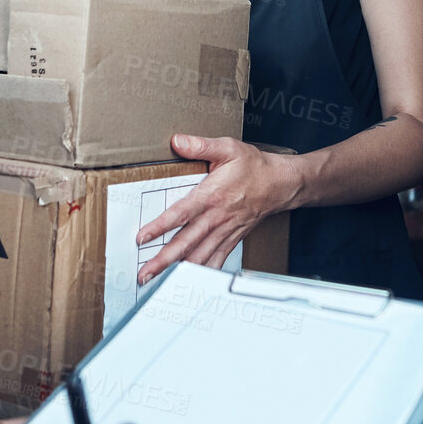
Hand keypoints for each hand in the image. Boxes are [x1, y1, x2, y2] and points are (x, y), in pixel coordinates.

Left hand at [135, 134, 300, 285]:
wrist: (280, 184)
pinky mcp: (231, 239)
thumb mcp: (228, 148)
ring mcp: (224, 231)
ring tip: (156, 280)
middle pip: (186, 242)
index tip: (142, 237)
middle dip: (163, 259)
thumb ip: (200, 145)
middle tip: (144, 272)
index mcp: (211, 195)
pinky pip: (215, 260)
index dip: (160, 226)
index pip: (181, 213)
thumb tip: (177, 141)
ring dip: (177, 270)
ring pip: (198, 255)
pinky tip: (188, 282)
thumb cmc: (254, 167)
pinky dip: (201, 273)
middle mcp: (216, 217)